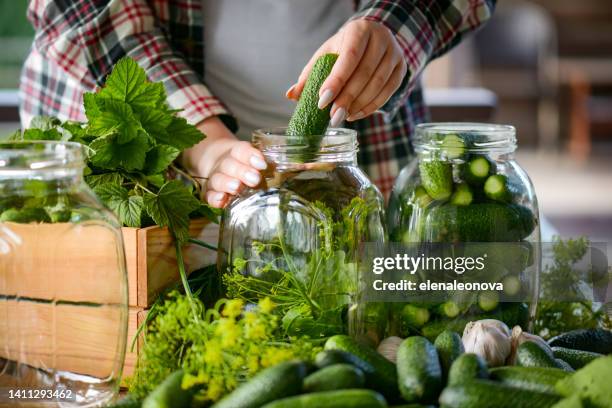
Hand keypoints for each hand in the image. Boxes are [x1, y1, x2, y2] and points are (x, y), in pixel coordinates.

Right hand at [182, 116, 266, 207]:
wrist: (220, 164)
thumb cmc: (245, 165)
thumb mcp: (255, 160)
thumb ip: (269, 164)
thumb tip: (294, 166)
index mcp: (237, 153)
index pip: (241, 150)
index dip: (250, 156)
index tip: (262, 164)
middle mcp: (225, 164)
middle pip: (230, 165)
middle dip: (242, 171)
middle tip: (255, 179)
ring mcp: (216, 178)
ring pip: (218, 179)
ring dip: (227, 183)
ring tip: (237, 187)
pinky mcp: (210, 193)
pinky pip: (209, 195)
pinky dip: (214, 198)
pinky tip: (221, 200)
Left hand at [287, 19, 406, 124]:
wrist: (372, 39)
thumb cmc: (344, 48)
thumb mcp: (326, 55)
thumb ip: (310, 75)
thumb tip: (291, 95)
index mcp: (359, 30)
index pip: (349, 57)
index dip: (336, 81)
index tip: (322, 101)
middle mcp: (381, 39)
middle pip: (365, 73)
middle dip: (347, 98)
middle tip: (332, 116)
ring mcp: (394, 54)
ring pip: (379, 84)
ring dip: (359, 105)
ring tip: (341, 117)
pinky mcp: (401, 68)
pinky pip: (388, 92)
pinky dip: (371, 107)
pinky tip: (355, 115)